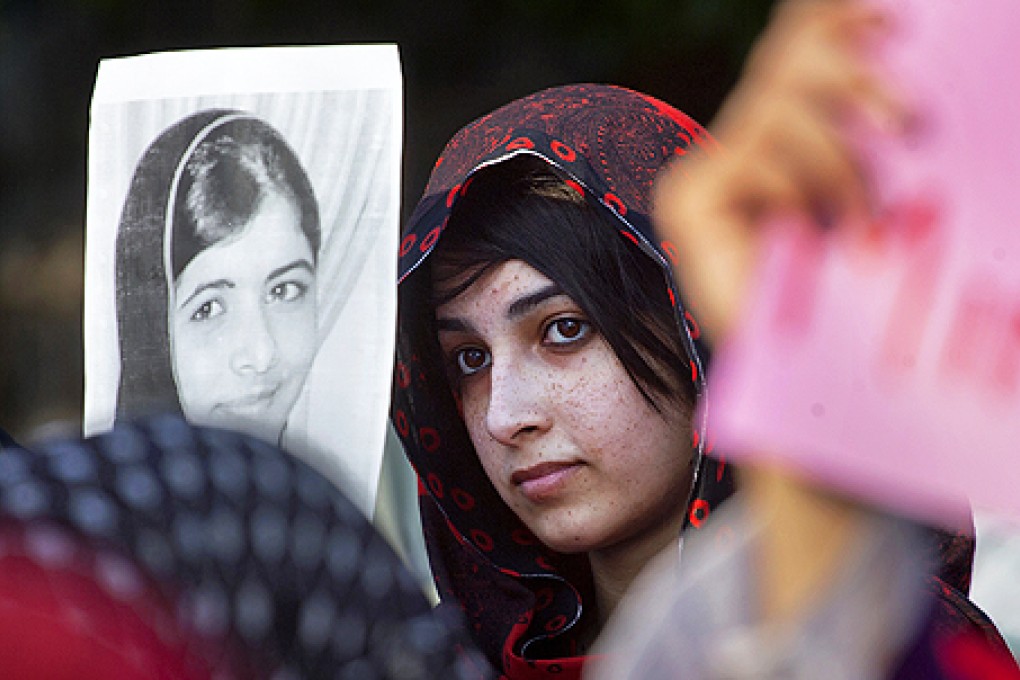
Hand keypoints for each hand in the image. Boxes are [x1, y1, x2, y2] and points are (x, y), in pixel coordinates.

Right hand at [655, 0, 904, 343]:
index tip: (893, 16)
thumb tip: (893, 37)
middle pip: (789, 51)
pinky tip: (814, 233)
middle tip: (909, 123)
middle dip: (857, 74)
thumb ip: (871, 118)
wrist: (813, 377)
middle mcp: (736, 142)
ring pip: (780, 99)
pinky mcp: (689, 197)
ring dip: (840, 159)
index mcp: (782, 133)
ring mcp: (707, 169)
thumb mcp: (876, 183)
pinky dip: (800, 189)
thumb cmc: (855, 292)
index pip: (799, 40)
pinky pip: (758, 151)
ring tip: (864, 220)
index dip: (838, 17)